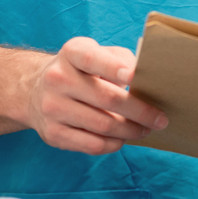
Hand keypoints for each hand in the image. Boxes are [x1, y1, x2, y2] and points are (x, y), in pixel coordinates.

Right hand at [21, 37, 166, 154]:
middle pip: (107, 99)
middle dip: (140, 111)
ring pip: (103, 125)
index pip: (91, 59)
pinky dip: (114, 144)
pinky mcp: (52, 133)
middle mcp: (57, 79)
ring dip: (131, 131)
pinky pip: (92, 145)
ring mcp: (52, 108)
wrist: (36, 90)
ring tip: (145, 129)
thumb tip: (147, 79)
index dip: (113, 67)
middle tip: (160, 119)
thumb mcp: (97, 53)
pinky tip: (123, 138)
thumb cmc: (81, 71)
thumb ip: (121, 60)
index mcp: (71, 53)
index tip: (133, 76)